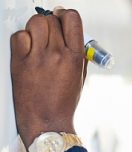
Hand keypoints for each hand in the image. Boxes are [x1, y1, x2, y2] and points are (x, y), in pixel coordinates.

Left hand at [10, 8, 86, 148]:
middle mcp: (57, 54)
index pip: (72, 19)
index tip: (61, 17)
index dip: (65, 15)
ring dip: (36, 28)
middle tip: (49, 33)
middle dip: (51, 23)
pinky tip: (27, 51)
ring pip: (36, 23)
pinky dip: (22, 40)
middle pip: (51, 19)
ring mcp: (38, 57)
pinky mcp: (20, 61)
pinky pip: (19, 36)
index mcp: (75, 58)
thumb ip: (78, 54)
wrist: (47, 123)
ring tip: (37, 41)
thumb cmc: (62, 104)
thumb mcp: (80, 78)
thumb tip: (73, 36)